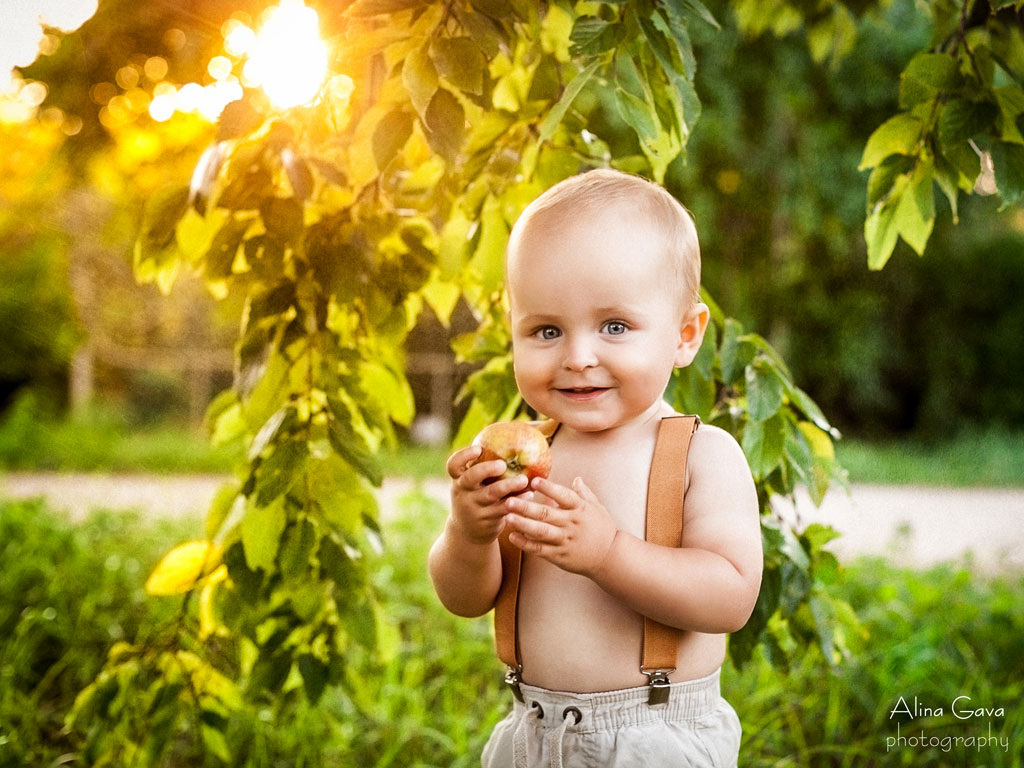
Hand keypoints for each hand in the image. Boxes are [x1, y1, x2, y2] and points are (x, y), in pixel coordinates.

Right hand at [446, 444, 530, 544]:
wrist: (468, 533)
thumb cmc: (476, 498)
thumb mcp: (472, 486)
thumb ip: (483, 469)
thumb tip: (512, 438)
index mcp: (458, 480)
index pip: (453, 465)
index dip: (464, 455)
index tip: (479, 448)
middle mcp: (462, 492)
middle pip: (470, 478)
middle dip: (486, 469)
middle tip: (502, 464)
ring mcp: (473, 507)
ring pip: (490, 494)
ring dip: (508, 486)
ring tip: (524, 479)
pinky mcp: (486, 520)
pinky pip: (503, 509)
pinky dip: (517, 500)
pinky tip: (530, 494)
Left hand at [503, 476, 617, 577]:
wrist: (610, 557)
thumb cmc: (602, 529)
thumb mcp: (597, 508)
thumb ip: (584, 493)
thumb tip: (577, 478)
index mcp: (580, 509)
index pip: (563, 496)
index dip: (548, 488)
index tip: (533, 481)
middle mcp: (571, 524)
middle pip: (546, 514)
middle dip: (526, 507)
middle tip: (509, 500)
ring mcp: (565, 540)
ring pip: (541, 532)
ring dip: (523, 525)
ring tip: (507, 518)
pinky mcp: (560, 555)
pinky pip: (540, 549)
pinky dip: (526, 544)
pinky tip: (513, 537)